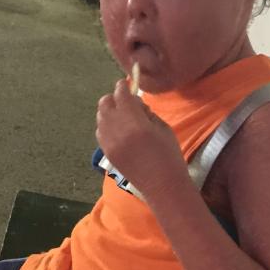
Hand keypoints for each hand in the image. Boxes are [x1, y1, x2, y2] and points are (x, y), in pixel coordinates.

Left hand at [96, 80, 187, 196]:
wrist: (161, 185)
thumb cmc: (169, 155)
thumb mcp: (163, 127)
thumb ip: (146, 112)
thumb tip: (136, 104)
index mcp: (135, 122)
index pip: (121, 95)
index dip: (123, 87)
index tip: (126, 84)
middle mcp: (117, 131)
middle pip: (105, 103)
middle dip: (114, 98)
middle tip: (125, 101)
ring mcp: (109, 143)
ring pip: (100, 117)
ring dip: (109, 112)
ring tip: (123, 117)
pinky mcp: (106, 153)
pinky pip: (100, 132)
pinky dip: (106, 126)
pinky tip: (118, 130)